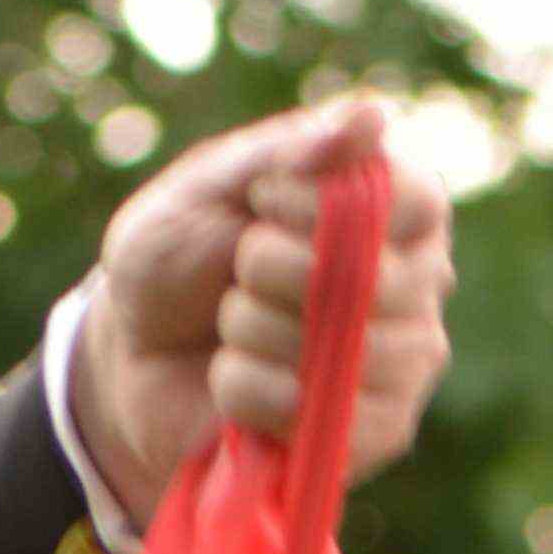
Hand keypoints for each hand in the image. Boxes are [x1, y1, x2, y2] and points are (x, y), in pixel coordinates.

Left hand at [67, 92, 454, 533]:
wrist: (133, 357)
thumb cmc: (179, 258)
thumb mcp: (207, 187)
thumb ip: (284, 151)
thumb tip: (371, 117)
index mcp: (397, 207)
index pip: (416, 201)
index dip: (326, 208)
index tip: (262, 200)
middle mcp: (419, 283)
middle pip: (375, 281)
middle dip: (273, 271)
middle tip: (237, 271)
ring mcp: (404, 365)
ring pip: (345, 355)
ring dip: (254, 333)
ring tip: (231, 327)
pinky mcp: (372, 436)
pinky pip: (315, 418)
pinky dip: (249, 393)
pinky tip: (233, 381)